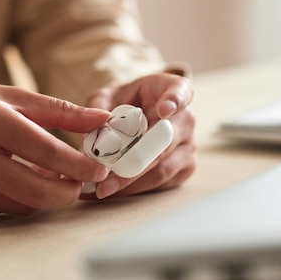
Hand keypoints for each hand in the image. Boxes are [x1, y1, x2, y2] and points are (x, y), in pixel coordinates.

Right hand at [0, 80, 109, 215]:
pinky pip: (1, 209)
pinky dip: (20, 197)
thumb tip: (102, 120)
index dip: (80, 165)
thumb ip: (59, 110)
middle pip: (37, 192)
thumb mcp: (10, 95)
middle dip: (68, 192)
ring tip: (50, 173)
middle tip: (81, 181)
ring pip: (22, 205)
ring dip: (46, 195)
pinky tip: (20, 178)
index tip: (100, 170)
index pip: (47, 152)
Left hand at [83, 73, 195, 198]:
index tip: (164, 110)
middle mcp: (186, 119)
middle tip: (108, 174)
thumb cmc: (125, 102)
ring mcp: (188, 146)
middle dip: (134, 161)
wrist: (138, 117)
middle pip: (165, 143)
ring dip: (130, 181)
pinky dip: (134, 189)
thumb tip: (91, 137)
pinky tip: (111, 189)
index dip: (174, 101)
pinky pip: (159, 184)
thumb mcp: (108, 96)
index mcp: (173, 90)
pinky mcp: (184, 170)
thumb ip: (98, 108)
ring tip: (102, 187)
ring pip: (161, 169)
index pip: (181, 92)